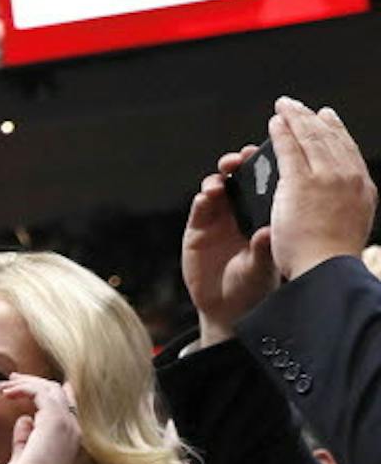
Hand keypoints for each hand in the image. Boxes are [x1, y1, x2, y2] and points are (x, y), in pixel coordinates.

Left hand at [0, 373, 80, 463]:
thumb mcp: (24, 459)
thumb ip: (25, 439)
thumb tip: (23, 420)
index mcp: (67, 439)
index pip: (63, 406)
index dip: (46, 392)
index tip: (24, 388)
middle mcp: (71, 429)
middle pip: (56, 393)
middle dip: (33, 383)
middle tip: (11, 381)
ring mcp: (66, 423)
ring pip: (50, 388)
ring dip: (27, 383)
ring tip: (5, 385)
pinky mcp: (55, 420)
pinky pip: (41, 392)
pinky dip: (25, 387)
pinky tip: (8, 392)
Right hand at [180, 148, 275, 346]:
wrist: (227, 308)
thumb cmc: (253, 286)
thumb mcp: (262, 269)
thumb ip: (262, 250)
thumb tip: (267, 233)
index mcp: (261, 215)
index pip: (261, 183)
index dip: (259, 166)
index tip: (260, 155)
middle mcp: (239, 213)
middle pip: (236, 179)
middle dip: (235, 165)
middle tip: (236, 160)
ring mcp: (216, 221)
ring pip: (215, 191)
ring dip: (216, 182)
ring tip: (217, 185)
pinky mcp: (196, 232)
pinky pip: (198, 211)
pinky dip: (201, 202)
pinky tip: (204, 199)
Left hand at [268, 97, 376, 281]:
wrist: (326, 268)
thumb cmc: (332, 259)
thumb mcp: (352, 226)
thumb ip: (347, 208)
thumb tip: (343, 203)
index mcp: (364, 188)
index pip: (349, 151)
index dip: (337, 132)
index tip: (328, 119)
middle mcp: (348, 177)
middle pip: (331, 138)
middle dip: (314, 120)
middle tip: (302, 107)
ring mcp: (325, 177)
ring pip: (310, 138)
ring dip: (297, 119)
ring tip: (285, 107)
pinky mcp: (300, 181)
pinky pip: (290, 149)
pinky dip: (282, 132)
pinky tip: (274, 123)